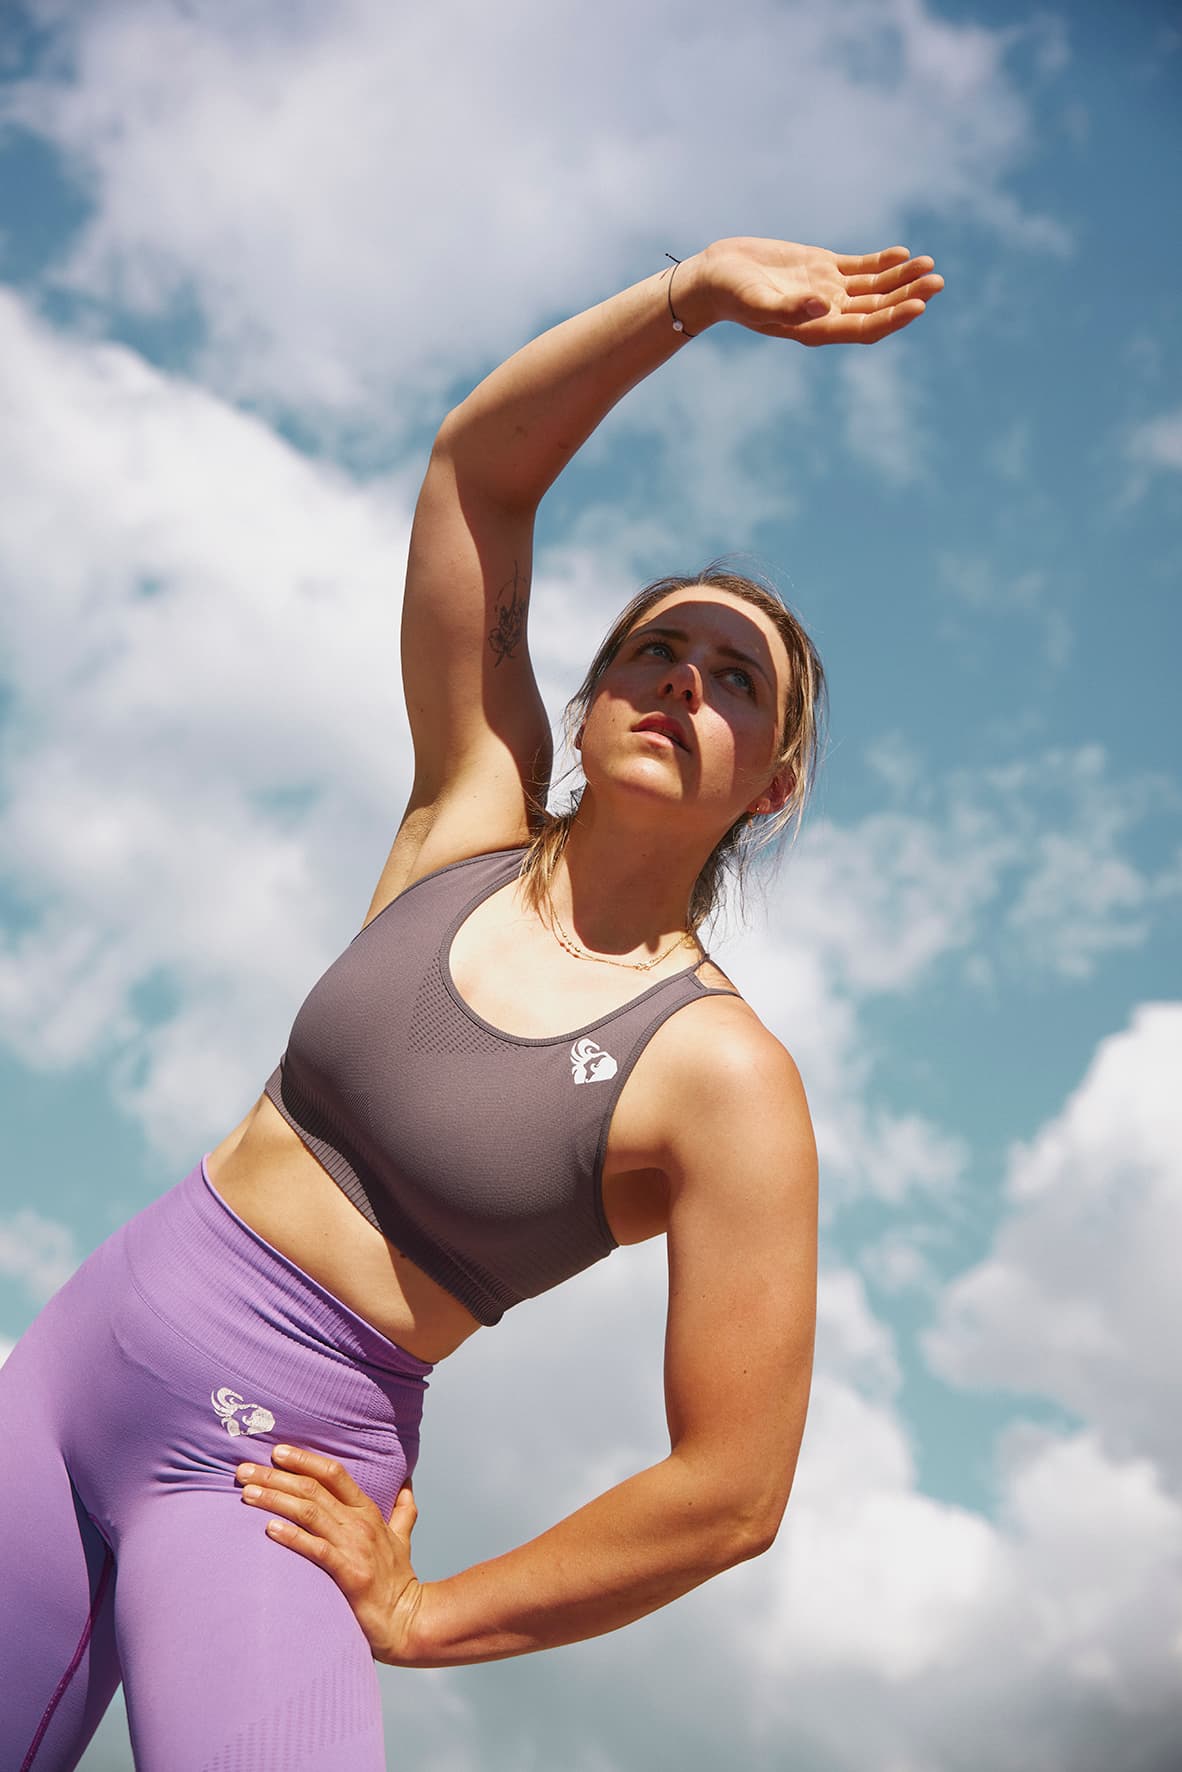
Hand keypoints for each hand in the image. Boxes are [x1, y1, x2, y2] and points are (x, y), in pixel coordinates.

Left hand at [236, 1444, 423, 1663]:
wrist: (408, 1620)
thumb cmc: (398, 1581)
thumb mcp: (403, 1538)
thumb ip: (403, 1510)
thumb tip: (407, 1484)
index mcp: (368, 1511)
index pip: (334, 1474)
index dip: (305, 1459)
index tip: (277, 1451)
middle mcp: (359, 1523)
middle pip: (313, 1488)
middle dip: (276, 1475)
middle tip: (243, 1469)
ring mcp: (354, 1547)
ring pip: (309, 1513)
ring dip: (275, 1499)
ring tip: (247, 1493)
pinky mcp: (349, 1573)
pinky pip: (316, 1549)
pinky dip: (292, 1536)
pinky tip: (269, 1529)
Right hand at [686, 236, 942, 343]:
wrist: (714, 277)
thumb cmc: (731, 294)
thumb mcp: (757, 301)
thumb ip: (788, 309)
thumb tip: (822, 307)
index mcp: (815, 328)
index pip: (864, 328)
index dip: (894, 319)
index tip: (919, 305)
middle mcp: (826, 312)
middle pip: (878, 309)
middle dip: (909, 296)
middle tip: (937, 282)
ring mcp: (826, 290)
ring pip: (874, 288)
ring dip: (902, 280)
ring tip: (930, 267)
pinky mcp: (821, 268)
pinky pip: (859, 268)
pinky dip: (881, 263)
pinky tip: (902, 254)